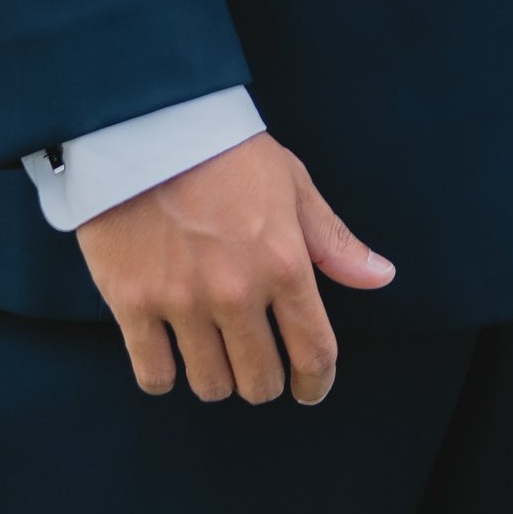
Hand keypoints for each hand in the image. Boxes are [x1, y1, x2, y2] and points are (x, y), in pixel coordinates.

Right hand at [77, 133, 394, 405]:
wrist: (146, 123)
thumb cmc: (226, 151)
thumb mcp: (293, 185)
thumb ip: (334, 242)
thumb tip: (381, 277)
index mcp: (284, 264)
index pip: (313, 353)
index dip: (316, 383)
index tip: (309, 390)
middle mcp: (236, 292)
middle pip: (259, 382)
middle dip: (264, 381)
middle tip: (256, 364)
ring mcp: (181, 301)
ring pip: (210, 385)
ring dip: (217, 378)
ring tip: (213, 353)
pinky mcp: (131, 303)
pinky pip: (154, 375)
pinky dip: (164, 375)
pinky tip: (170, 353)